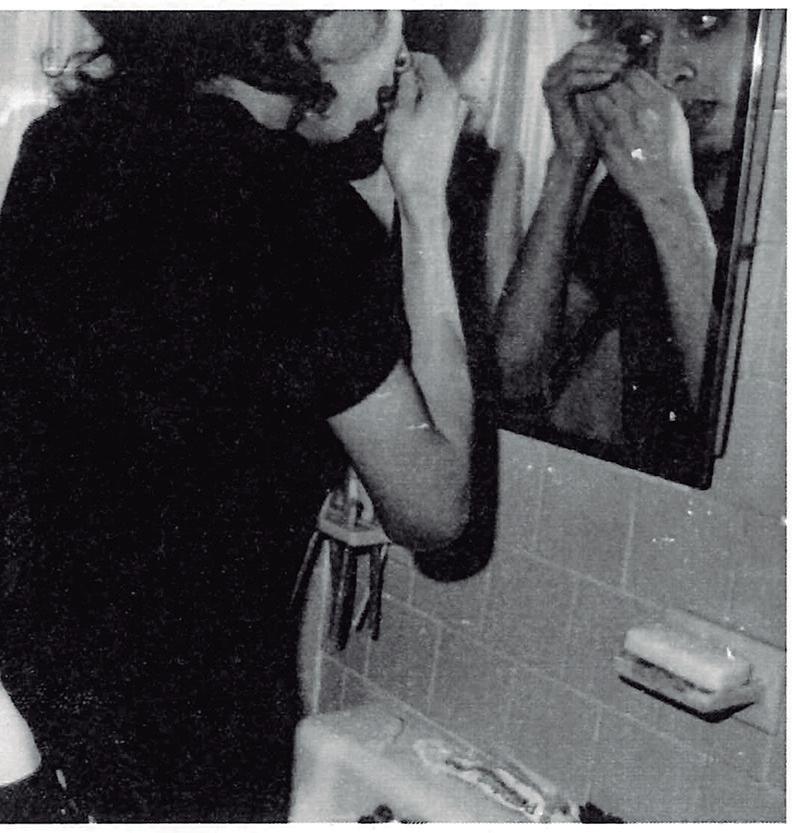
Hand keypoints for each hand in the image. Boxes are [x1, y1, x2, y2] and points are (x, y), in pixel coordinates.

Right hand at [383, 52, 462, 214]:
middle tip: (385, 94)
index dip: (408, 60)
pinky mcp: (449, 135)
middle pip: (430, 80)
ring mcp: (454, 119)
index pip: (428, 61)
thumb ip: (405, 87)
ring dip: (409, 102)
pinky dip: (416, 116)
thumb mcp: (399, 115)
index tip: (390, 67)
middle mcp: (454, 101)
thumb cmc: (409, 155)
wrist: (422, 193)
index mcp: (444, 91)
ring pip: (429, 98)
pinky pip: (431, 115)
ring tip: (387, 115)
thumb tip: (406, 68)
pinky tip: (398, 128)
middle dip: (407, 84)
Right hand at [542, 41, 627, 174]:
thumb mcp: (603, 92)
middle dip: (605, 52)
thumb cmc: (593, 125)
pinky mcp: (553, 96)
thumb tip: (627, 52)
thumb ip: (608, 71)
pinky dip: (592, 76)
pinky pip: (572, 78)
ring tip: (619, 67)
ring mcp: (551, 84)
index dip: (607, 46)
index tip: (627, 51)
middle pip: (580, 49)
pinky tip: (609, 78)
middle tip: (625, 58)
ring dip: (601, 61)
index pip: (586, 47)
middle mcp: (554, 74)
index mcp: (564, 70)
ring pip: (576, 59)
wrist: (578, 151)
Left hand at [577, 69, 695, 205]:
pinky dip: (591, 117)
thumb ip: (658, 100)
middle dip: (608, 86)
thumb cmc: (673, 159)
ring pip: (600, 98)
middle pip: (615, 82)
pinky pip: (593, 120)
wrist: (664, 191)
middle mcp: (642, 109)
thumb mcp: (676, 122)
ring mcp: (623, 125)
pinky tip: (592, 122)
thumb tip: (642, 85)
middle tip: (605, 94)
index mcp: (663, 101)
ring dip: (597, 100)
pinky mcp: (607, 142)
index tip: (619, 82)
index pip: (634, 73)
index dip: (624, 76)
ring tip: (599, 108)